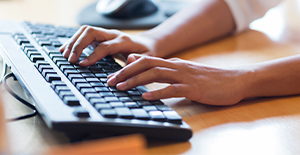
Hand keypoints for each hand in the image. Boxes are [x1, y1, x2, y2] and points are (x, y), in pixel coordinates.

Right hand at [59, 25, 155, 66]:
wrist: (148, 45)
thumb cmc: (147, 54)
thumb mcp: (147, 61)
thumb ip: (136, 64)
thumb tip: (126, 66)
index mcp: (125, 41)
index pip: (105, 46)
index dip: (93, 55)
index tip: (82, 64)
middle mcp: (114, 34)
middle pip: (91, 32)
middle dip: (78, 45)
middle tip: (70, 59)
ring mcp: (106, 34)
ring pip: (86, 31)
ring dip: (74, 42)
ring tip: (64, 55)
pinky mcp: (101, 37)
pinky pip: (85, 35)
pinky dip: (74, 41)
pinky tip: (66, 50)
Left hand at [107, 54, 247, 104]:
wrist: (234, 81)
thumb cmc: (209, 79)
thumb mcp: (184, 71)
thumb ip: (166, 69)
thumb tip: (147, 67)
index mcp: (174, 63)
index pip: (145, 61)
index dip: (127, 67)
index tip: (113, 76)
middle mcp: (176, 66)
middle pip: (146, 65)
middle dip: (125, 72)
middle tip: (110, 81)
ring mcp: (185, 76)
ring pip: (155, 74)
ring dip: (136, 81)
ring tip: (121, 87)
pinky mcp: (193, 88)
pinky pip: (172, 89)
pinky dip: (157, 92)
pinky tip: (146, 97)